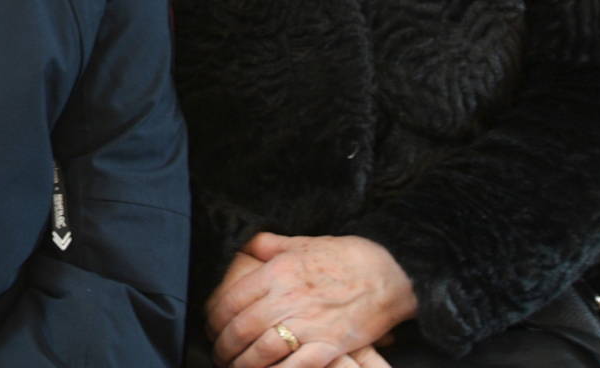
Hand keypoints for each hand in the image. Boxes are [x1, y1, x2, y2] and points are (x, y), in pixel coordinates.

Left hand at [206, 233, 415, 367]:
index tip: (210, 328)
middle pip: (240, 329)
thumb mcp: (300, 243)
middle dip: (223, 346)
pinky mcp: (330, 345)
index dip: (212, 319)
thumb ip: (266, 245)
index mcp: (275, 272)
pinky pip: (294, 367)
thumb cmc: (342, 257)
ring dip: (242, 364)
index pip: (229, 301)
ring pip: (261, 351)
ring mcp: (309, 324)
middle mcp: (287, 298)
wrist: (389, 273)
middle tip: (218, 354)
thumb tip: (243, 245)